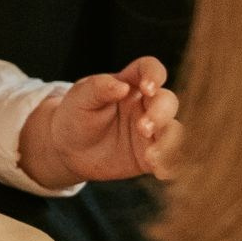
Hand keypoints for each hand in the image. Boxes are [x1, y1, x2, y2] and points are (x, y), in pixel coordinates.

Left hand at [20, 57, 179, 185]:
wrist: (67, 151)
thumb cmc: (75, 116)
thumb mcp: (80, 99)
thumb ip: (98, 88)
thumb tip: (122, 86)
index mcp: (130, 84)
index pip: (150, 69)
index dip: (155, 74)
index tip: (147, 88)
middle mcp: (146, 105)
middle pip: (167, 101)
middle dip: (160, 113)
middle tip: (142, 128)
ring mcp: (152, 131)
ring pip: (174, 130)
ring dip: (169, 141)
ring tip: (151, 155)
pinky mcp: (152, 155)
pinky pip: (170, 159)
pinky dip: (170, 164)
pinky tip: (159, 171)